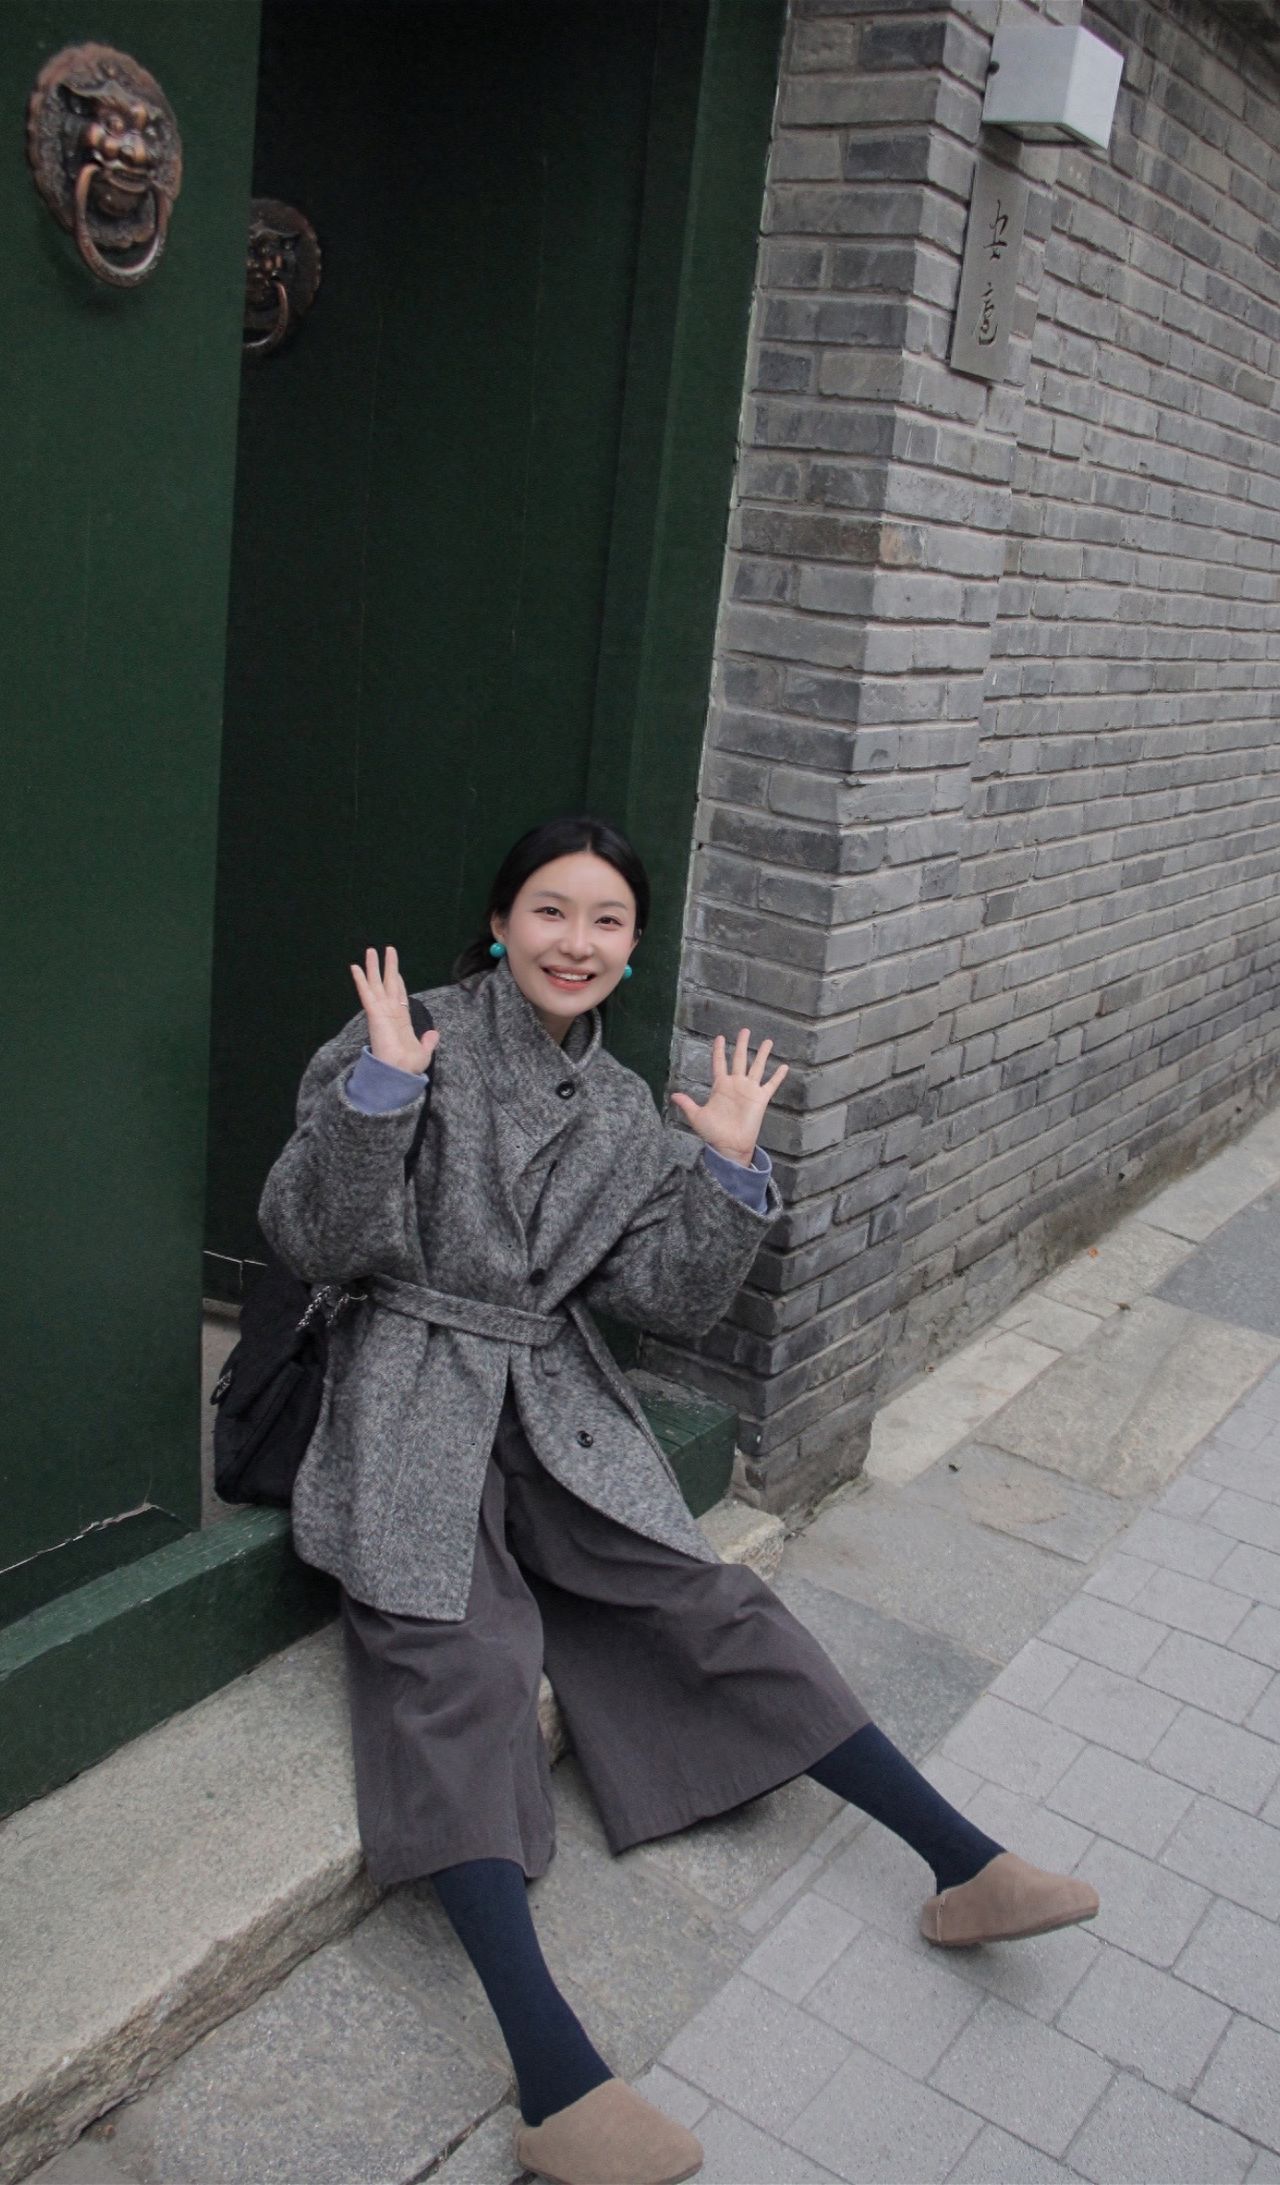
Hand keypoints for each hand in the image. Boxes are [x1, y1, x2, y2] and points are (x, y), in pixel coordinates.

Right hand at [349, 946, 439, 1074]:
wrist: (399, 1072)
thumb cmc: (409, 1066)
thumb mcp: (424, 1052)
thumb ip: (429, 1041)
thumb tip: (434, 1034)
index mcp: (401, 1019)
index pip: (399, 995)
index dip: (398, 981)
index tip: (396, 970)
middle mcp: (389, 1012)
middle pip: (388, 983)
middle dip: (387, 966)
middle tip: (388, 949)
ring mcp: (381, 1012)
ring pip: (375, 984)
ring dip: (372, 967)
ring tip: (370, 950)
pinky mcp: (374, 1014)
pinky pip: (366, 993)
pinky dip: (360, 980)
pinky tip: (355, 967)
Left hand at [670, 1028, 787, 1166]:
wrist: (730, 1146)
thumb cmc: (713, 1132)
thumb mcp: (697, 1117)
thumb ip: (688, 1104)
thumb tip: (673, 1095)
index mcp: (720, 1086)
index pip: (720, 1063)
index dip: (719, 1050)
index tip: (720, 1037)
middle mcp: (736, 1084)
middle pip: (739, 1059)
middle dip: (742, 1044)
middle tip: (745, 1030)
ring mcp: (749, 1090)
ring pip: (757, 1067)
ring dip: (762, 1054)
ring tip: (768, 1041)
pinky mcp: (761, 1099)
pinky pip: (771, 1085)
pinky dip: (778, 1076)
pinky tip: (784, 1066)